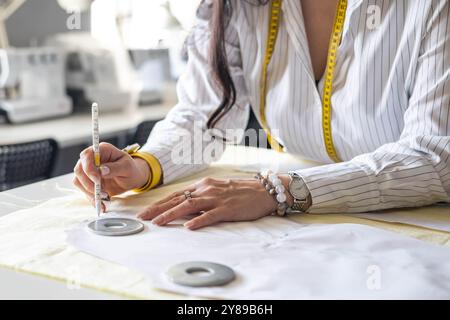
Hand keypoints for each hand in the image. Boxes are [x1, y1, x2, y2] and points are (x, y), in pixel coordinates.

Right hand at [73, 142, 149, 208]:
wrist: (131, 179)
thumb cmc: (131, 169)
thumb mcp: (127, 167)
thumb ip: (115, 168)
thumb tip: (102, 170)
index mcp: (102, 150)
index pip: (87, 155)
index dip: (89, 168)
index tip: (97, 179)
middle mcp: (92, 159)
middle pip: (79, 169)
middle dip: (88, 183)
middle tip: (103, 192)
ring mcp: (88, 170)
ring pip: (78, 181)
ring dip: (89, 192)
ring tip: (104, 197)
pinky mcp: (88, 182)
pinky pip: (83, 190)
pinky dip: (91, 198)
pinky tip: (101, 203)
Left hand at [137, 175, 292, 229]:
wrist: (265, 190)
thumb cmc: (242, 191)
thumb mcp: (218, 189)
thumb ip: (202, 196)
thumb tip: (185, 206)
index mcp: (203, 185)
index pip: (176, 194)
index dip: (160, 203)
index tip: (146, 211)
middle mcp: (207, 189)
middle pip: (178, 199)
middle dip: (158, 209)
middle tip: (143, 217)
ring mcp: (217, 198)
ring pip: (189, 206)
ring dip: (171, 214)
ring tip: (158, 222)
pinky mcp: (228, 209)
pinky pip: (210, 215)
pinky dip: (198, 221)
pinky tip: (188, 227)